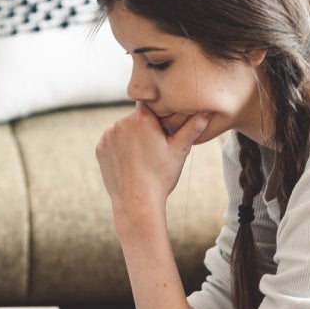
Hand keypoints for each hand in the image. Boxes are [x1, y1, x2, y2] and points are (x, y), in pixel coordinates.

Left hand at [95, 104, 211, 223]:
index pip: (151, 105)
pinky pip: (112, 141)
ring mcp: (108, 136)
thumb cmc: (161, 177)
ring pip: (124, 129)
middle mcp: (121, 123)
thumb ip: (193, 127)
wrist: (137, 203)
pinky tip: (130, 162)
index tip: (164, 128)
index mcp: (141, 119)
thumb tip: (209, 109)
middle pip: (137, 118)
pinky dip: (120, 148)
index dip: (159, 115)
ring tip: (143, 157)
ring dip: (132, 137)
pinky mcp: (100, 148)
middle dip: (146, 127)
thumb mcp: (180, 151)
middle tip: (156, 148)